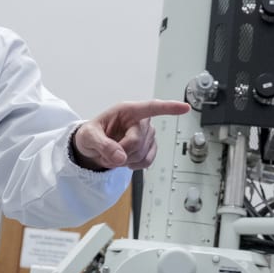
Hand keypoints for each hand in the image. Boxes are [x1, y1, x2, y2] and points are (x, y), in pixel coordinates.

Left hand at [72, 99, 189, 170]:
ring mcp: (147, 135)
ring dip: (125, 160)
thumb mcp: (88, 137)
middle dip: (120, 152)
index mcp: (127, 110)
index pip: (151, 107)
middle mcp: (140, 121)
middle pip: (137, 142)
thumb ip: (102, 145)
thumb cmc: (91, 135)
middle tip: (106, 153)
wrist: (93, 147)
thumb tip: (120, 156)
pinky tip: (125, 160)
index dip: (168, 107)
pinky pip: (146, 161)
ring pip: (141, 154)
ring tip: (113, 154)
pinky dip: (134, 165)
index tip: (185, 107)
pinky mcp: (149, 148)